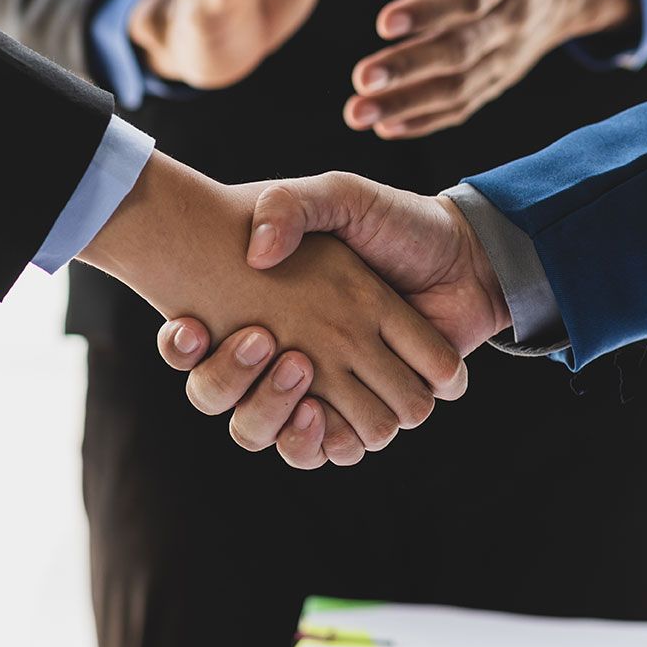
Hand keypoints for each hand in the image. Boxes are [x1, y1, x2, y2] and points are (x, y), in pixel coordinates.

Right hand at [77, 157, 467, 452]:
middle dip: (229, 381)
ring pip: (272, 435)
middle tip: (262, 340)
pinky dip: (326, 437)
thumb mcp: (339, 195)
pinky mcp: (370, 413)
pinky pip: (332, 450)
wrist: (466, 256)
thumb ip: (291, 205)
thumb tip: (256, 253)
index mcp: (268, 311)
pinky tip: (321, 406)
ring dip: (275, 412)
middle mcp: (289, 358)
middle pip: (224, 401)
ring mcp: (329, 390)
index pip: (194, 346)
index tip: (191, 324)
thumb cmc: (395, 224)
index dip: (180, 348)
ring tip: (295, 369)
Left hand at [344, 0, 636, 138]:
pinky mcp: (495, 81)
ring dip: (407, 103)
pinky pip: (460, 108)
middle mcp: (513, 18)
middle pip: (461, 51)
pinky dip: (422, 121)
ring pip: (457, 89)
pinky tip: (380, 124)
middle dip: (411, 68)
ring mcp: (506, 57)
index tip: (384, 21)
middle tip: (359, 77)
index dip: (431, 9)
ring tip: (356, 110)